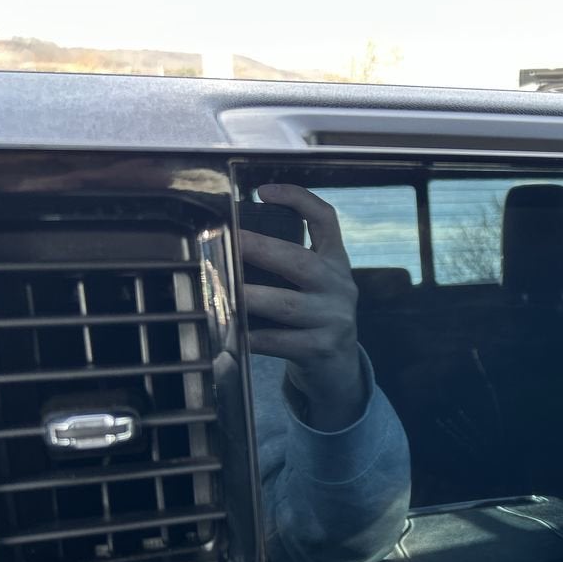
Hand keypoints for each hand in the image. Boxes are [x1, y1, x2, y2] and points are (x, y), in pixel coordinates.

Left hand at [241, 184, 365, 430]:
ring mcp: (334, 319)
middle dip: (260, 249)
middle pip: (301, 261)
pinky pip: (280, 341)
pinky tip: (232, 333)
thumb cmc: (312, 320)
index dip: (298, 199)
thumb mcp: (312, 286)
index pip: (326, 219)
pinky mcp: (321, 349)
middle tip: (227, 243)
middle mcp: (340, 287)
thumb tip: (229, 246)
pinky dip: (253, 336)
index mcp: (336, 263)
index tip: (263, 191)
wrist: (338, 370)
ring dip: (249, 296)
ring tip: (222, 290)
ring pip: (287, 304)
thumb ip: (287, 264)